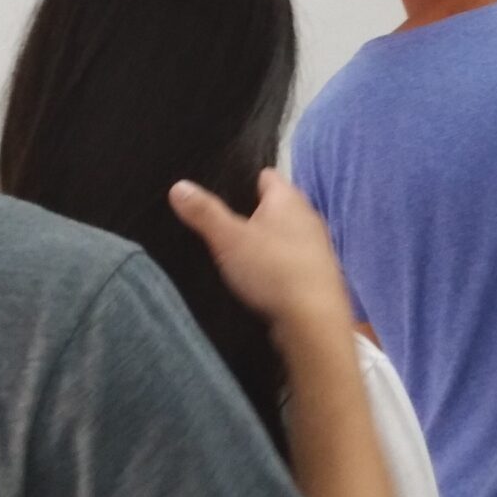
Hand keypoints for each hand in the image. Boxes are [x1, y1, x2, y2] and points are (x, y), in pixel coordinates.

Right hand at [170, 170, 354, 341]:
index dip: (243, 181)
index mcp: (289, 198)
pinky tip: (258, 277)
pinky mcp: (318, 274)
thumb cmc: (272, 268)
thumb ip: (205, 212)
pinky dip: (275, 264)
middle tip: (219, 223)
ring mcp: (316, 246)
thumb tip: (178, 185)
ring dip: (264, 241)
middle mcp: (307, 216)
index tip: (219, 191)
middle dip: (251, 213)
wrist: (314, 320)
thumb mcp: (229, 239)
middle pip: (275, 206)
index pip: (266, 176)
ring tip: (234, 251)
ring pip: (284, 235)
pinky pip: (291, 260)